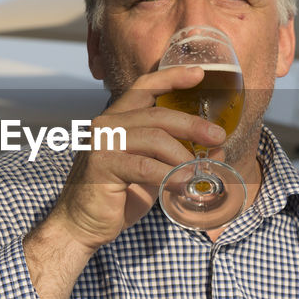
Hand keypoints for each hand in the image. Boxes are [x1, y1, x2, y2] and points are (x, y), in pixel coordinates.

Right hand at [50, 65, 227, 250]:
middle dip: (192, 124)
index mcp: (117, 119)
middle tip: (217, 136)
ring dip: (183, 155)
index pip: (145, 87)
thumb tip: (216, 149)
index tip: (199, 73)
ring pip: (154, 138)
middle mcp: (106, 123)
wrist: (80, 225)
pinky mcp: (102, 164)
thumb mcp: (151, 171)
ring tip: (200, 172)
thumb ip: (175, 156)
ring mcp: (102, 142)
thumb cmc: (116, 198)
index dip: (172, 77)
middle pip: (157, 114)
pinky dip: (169, 175)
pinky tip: (184, 184)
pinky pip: (145, 166)